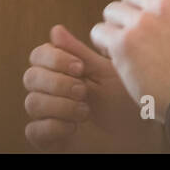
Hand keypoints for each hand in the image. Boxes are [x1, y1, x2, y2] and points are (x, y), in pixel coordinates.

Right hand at [23, 24, 161, 151]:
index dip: (54, 58)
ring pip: (32, 102)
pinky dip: (53, 126)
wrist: (139, 136)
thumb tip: (55, 30)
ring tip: (85, 111)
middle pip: (30, 77)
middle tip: (83, 91)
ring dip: (60, 105)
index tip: (80, 67)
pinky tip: (73, 127)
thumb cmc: (125, 102)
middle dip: (58, 82)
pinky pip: (33, 130)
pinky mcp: (48, 139)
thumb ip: (79, 53)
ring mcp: (48, 115)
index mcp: (63, 71)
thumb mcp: (105, 74)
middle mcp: (51, 91)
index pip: (38, 55)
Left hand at [90, 0, 169, 122]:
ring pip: (111, 10)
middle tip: (135, 31)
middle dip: (129, 10)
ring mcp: (141, 24)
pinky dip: (103, 42)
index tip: (144, 2)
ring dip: (115, 26)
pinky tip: (114, 53)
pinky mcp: (122, 44)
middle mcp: (162, 6)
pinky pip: (100, 31)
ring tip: (126, 44)